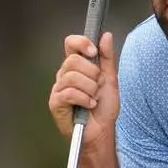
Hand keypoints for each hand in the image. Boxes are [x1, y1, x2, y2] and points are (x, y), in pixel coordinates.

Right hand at [49, 32, 118, 147]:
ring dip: (90, 88)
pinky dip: (84, 99)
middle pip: (73, 60)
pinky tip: (90, 105)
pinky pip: (69, 93)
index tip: (94, 52)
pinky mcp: (56, 103)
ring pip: (72, 77)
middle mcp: (64, 75)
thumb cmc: (104, 108)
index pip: (70, 44)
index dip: (81, 44)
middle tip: (98, 86)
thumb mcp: (111, 79)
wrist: (102, 131)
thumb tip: (105, 36)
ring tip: (94, 98)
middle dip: (92, 73)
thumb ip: (108, 57)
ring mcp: (58, 89)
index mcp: (76, 67)